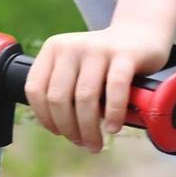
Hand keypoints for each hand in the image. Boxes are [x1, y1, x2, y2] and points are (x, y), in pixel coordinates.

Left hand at [25, 22, 175, 152]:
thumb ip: (64, 89)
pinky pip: (115, 89)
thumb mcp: (76, 67)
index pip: (35, 88)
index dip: (44, 117)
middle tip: (81, 143)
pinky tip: (114, 127)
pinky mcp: (125, 54)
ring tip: (95, 143)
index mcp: (53, 48)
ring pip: (85, 97)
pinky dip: (113, 113)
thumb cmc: (105, 61)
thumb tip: (60, 128)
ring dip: (88, 128)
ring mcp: (98, 48)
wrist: (140, 33)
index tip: (58, 132)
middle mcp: (72, 46)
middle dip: (68, 128)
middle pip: (59, 97)